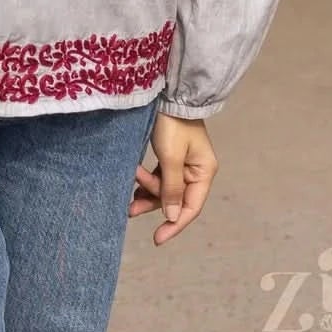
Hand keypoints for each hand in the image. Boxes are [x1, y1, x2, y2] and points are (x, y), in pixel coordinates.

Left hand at [129, 110, 217, 244]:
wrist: (166, 93)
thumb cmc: (172, 124)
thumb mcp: (170, 157)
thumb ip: (171, 188)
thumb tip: (174, 217)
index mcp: (204, 171)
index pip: (191, 207)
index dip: (175, 225)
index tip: (157, 238)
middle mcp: (197, 170)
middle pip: (175, 198)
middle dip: (152, 203)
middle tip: (129, 210)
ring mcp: (184, 163)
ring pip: (165, 188)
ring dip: (147, 191)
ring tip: (127, 197)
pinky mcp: (172, 155)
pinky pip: (160, 176)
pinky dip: (148, 181)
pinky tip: (134, 185)